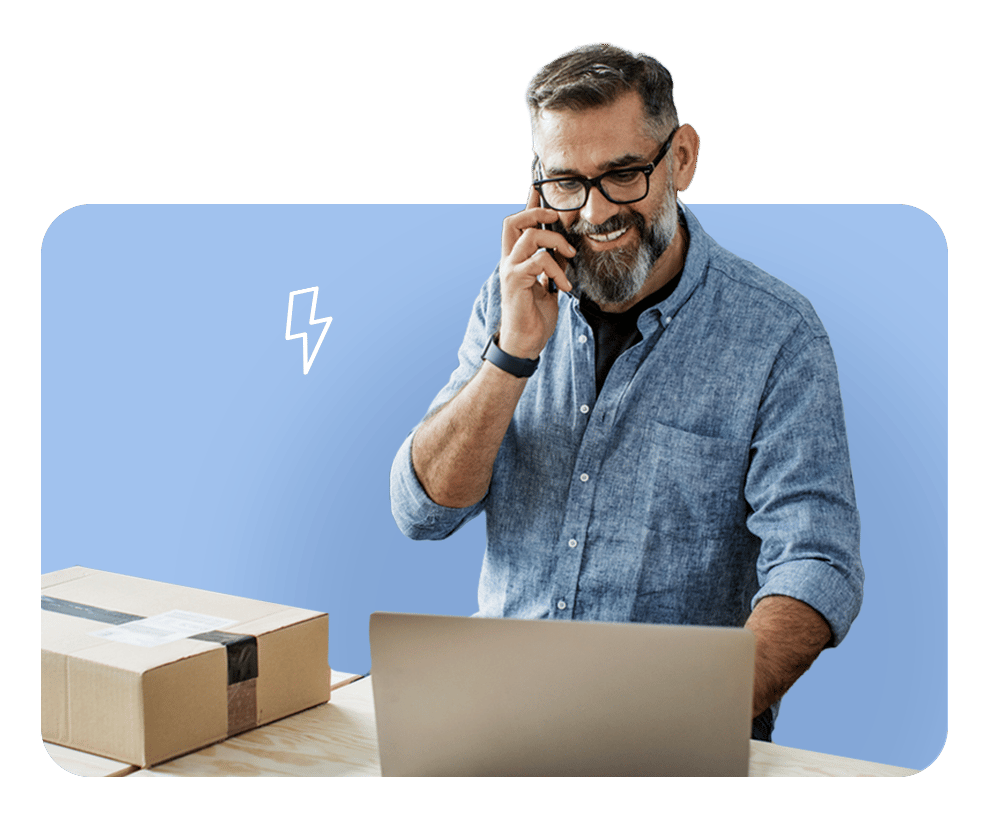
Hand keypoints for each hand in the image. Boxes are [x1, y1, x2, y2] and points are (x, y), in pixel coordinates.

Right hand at [497, 187, 575, 358]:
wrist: (525, 343)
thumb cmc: (535, 317)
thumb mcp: (548, 286)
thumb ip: (551, 266)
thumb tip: (565, 251)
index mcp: (516, 259)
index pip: (518, 223)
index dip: (529, 204)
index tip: (539, 186)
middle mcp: (508, 260)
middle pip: (513, 220)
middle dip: (537, 212)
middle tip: (559, 220)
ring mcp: (510, 270)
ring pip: (530, 235)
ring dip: (555, 241)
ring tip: (570, 257)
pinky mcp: (515, 281)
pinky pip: (539, 261)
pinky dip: (557, 270)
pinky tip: (564, 286)